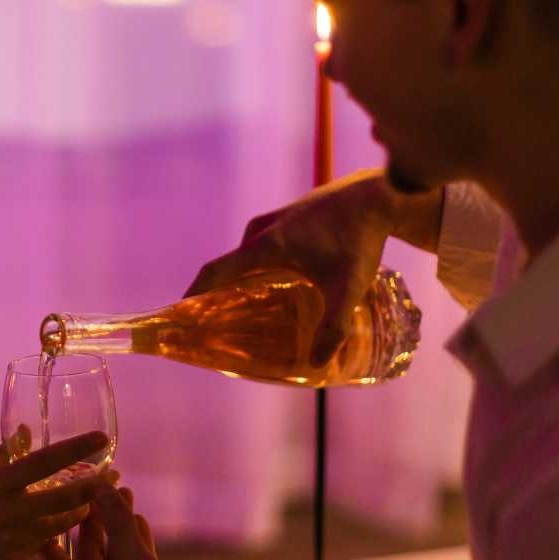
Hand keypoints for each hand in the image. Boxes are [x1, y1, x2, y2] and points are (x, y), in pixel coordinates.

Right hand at [0, 432, 117, 559]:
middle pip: (66, 497)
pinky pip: (49, 541)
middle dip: (96, 485)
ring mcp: (17, 539)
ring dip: (86, 508)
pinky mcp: (20, 559)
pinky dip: (64, 528)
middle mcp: (11, 512)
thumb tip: (26, 429)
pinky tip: (74, 519)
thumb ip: (2, 454)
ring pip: (64, 522)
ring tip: (100, 496)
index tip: (102, 438)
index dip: (77, 449)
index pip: (46, 462)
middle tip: (115, 474)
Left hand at [43, 487, 240, 559]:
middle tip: (101, 483)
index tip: (48, 495)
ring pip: (113, 558)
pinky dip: (135, 545)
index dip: (51, 525)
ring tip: (124, 493)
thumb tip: (99, 488)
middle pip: (87, 553)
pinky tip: (140, 521)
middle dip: (95, 518)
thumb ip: (120, 530)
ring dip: (117, 528)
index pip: (54, 556)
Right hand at [184, 168, 438, 364]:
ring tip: (249, 309)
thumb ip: (333, 327)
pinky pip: (260, 247)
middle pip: (229, 267)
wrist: (377, 196)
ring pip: (247, 257)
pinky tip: (276, 285)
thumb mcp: (348, 289)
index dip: (194, 292)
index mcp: (265, 246)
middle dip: (219, 294)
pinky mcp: (287, 218)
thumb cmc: (359, 241)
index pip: (215, 270)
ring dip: (242, 280)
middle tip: (219, 323)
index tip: (181, 314)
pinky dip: (258, 268)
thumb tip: (316, 363)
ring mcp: (273, 221)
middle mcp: (261, 231)